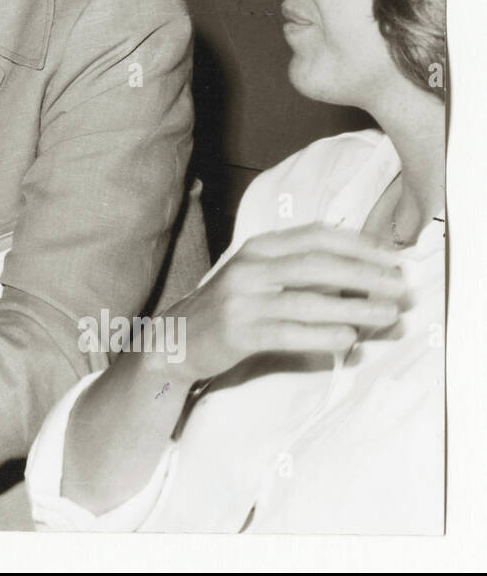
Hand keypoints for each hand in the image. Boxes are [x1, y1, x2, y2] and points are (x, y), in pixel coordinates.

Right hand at [165, 224, 406, 384]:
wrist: (175, 338)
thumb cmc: (231, 308)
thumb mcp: (258, 277)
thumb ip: (299, 271)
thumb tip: (361, 275)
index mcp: (258, 248)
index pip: (315, 236)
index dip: (358, 244)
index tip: (392, 258)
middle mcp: (249, 268)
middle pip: (316, 264)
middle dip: (365, 274)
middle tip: (400, 287)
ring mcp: (242, 299)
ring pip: (308, 300)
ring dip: (355, 308)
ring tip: (387, 315)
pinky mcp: (238, 332)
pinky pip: (288, 332)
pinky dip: (322, 335)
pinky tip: (348, 339)